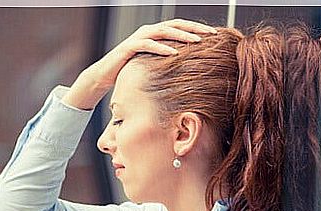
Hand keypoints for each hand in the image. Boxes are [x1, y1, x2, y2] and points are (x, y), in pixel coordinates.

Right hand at [62, 19, 216, 109]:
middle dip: (194, 28)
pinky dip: (161, 48)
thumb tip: (189, 67)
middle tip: (211, 34)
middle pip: (175, 24)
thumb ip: (168, 60)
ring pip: (163, 31)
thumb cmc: (130, 71)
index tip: (215, 35)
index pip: (180, 26)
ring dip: (181, 36)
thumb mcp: (153, 64)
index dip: (197, 28)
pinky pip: (147, 45)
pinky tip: (173, 54)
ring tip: (196, 41)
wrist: (105, 75)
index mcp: (155, 33)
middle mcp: (147, 31)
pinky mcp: (129, 47)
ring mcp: (138, 38)